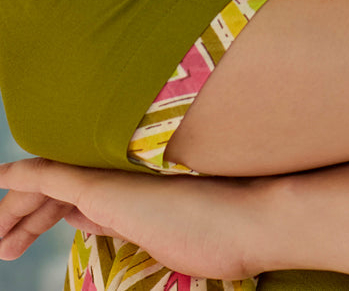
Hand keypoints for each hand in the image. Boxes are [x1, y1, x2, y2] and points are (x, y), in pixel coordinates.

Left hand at [0, 158, 279, 279]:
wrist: (249, 219)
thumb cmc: (225, 233)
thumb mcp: (168, 239)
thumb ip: (132, 228)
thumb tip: (99, 224)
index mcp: (134, 195)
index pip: (80, 200)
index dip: (49, 216)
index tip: (24, 238)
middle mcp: (121, 180)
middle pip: (60, 193)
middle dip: (26, 218)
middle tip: (4, 246)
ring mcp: (115, 180)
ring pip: (50, 186)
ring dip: (16, 211)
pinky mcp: (106, 186)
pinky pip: (52, 178)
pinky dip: (26, 179)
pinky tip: (5, 178)